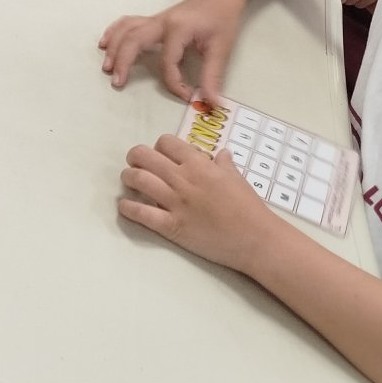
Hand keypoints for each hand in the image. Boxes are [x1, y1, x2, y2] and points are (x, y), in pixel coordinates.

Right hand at [98, 0, 238, 104]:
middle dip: (123, 61)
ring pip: (126, 30)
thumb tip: (212, 103)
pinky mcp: (153, 20)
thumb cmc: (221, 18)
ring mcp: (155, 19)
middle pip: (134, 40)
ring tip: (107, 67)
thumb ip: (213, 76)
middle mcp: (161, 22)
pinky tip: (105, 43)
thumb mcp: (222, 48)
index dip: (175, 83)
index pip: (168, 62)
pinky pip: (128, 23)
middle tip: (117, 82)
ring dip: (114, 47)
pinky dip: (114, 32)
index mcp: (178, 29)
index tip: (187, 96)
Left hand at [118, 135, 275, 272]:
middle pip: (144, 156)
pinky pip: (141, 213)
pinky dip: (128, 208)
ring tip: (129, 180)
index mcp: (199, 164)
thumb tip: (221, 153)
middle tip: (136, 163)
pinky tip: (125, 206)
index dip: (159, 147)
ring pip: (138, 180)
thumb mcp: (237, 178)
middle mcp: (183, 179)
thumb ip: (224, 164)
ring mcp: (175, 202)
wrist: (256, 239)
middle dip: (135, 157)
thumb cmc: (249, 208)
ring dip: (128, 177)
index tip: (160, 155)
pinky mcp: (172, 226)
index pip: (166, 142)